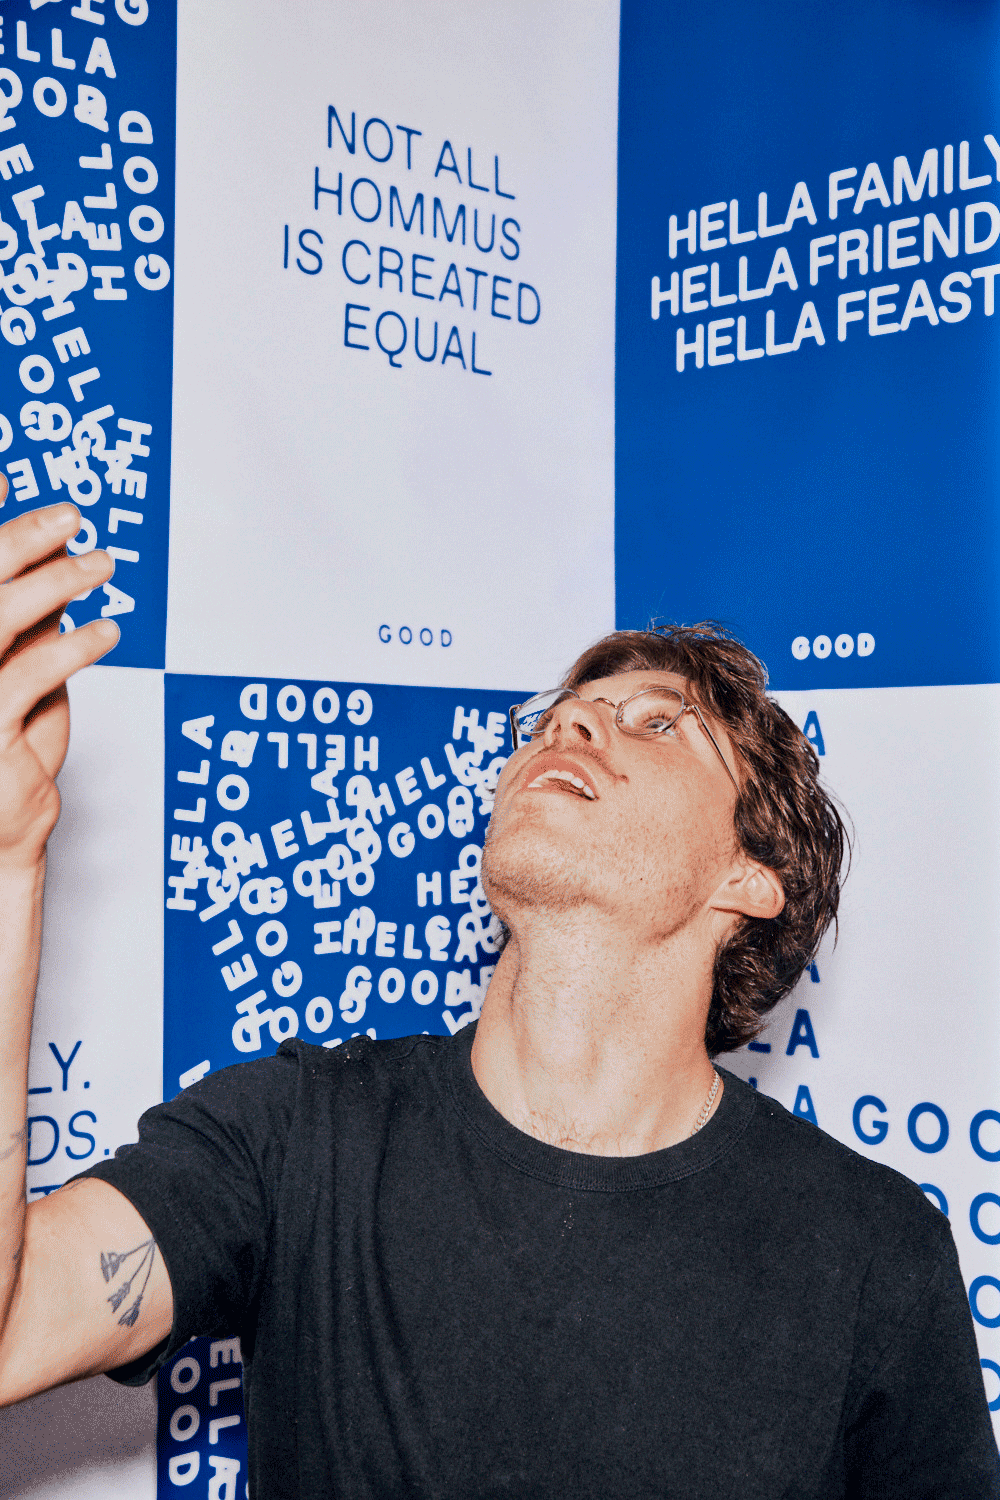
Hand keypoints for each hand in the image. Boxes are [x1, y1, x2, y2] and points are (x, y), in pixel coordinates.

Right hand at [0, 494, 118, 867]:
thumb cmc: (4, 743)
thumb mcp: (15, 671)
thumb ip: (27, 618)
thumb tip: (57, 558)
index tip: (2, 473)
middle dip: (20, 537)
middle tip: (71, 515)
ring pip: (0, 617)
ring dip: (56, 583)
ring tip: (102, 566)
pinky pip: (32, 674)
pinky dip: (74, 645)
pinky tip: (106, 631)